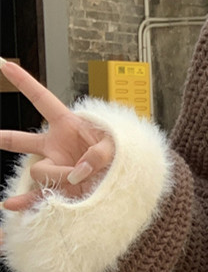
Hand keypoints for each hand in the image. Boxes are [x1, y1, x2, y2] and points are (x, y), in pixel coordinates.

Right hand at [0, 59, 114, 210]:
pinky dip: (27, 201)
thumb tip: (76, 172)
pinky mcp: (62, 188)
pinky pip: (40, 195)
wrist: (131, 181)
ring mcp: (57, 168)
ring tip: (75, 178)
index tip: (5, 65)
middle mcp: (57, 146)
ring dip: (57, 176)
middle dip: (6, 138)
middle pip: (23, 141)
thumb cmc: (126, 156)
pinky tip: (11, 206)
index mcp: (69, 125)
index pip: (43, 100)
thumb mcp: (118, 146)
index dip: (24, 82)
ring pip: (40, 171)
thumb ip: (99, 154)